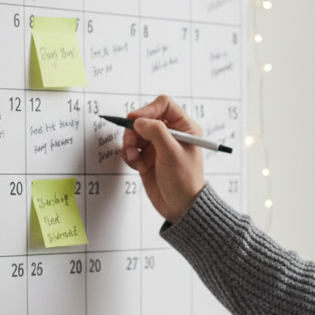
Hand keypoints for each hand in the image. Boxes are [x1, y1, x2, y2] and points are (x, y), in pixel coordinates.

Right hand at [121, 94, 205, 222]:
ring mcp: (158, 146)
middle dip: (135, 131)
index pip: (164, 105)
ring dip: (130, 145)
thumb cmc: (184, 182)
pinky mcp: (147, 158)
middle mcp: (171, 134)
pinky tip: (137, 166)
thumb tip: (139, 121)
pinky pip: (132, 148)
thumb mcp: (172, 154)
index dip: (148, 110)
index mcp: (185, 128)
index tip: (135, 120)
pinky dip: (130, 155)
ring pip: (135, 134)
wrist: (180, 208)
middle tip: (131, 144)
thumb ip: (156, 132)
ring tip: (134, 158)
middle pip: (145, 119)